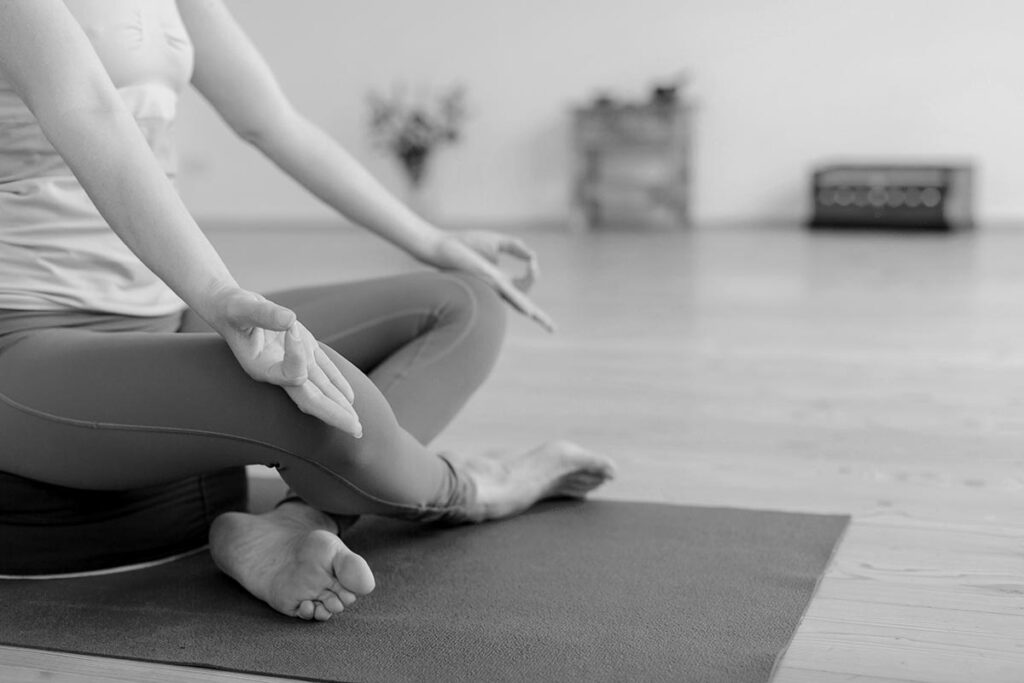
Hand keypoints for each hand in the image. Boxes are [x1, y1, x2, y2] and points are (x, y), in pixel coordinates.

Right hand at [207, 287, 361, 436]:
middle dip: (334, 414)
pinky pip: (323, 372)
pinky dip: (337, 384)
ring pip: (320, 390)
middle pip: (310, 400)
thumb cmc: (231, 308)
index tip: (292, 328)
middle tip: (357, 430)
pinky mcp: (302, 351)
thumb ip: (264, 314)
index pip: (292, 374)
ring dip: (340, 407)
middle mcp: (279, 373)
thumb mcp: (242, 307)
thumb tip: (291, 320)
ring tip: (358, 426)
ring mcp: (293, 363)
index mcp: (262, 368)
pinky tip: (350, 399)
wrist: (229, 307)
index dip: (299, 356)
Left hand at [430, 230, 555, 332]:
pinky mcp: (489, 281)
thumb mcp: (497, 242)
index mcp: (499, 281)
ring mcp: (494, 287)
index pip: (523, 288)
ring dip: (536, 315)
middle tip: (553, 329)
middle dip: (540, 317)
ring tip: (549, 327)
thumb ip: (516, 246)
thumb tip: (532, 255)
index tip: (533, 261)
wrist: (443, 246)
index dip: (533, 275)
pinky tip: (531, 313)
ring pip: (520, 304)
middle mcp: (497, 289)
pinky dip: (522, 302)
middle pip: (524, 303)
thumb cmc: (465, 244)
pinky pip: (510, 294)